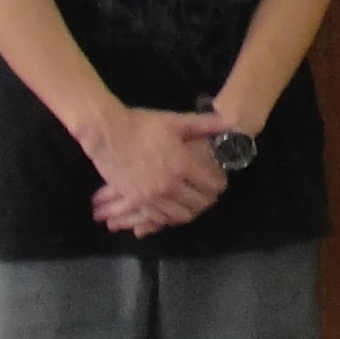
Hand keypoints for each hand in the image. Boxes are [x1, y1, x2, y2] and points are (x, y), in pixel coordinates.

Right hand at [83, 107, 226, 235]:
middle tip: (208, 195)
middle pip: (197, 204)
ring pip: (177, 216)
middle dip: (207, 201)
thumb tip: (232, 121)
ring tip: (191, 205)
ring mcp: (150, 196)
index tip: (220, 183)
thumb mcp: (176, 122)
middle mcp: (169, 185)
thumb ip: (206, 125)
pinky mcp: (134, 200)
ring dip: (188, 212)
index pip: (209, 186)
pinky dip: (166, 217)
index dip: (218, 185)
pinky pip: (155, 217)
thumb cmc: (142, 125)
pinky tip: (169, 211)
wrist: (107, 133)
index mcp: (182, 166)